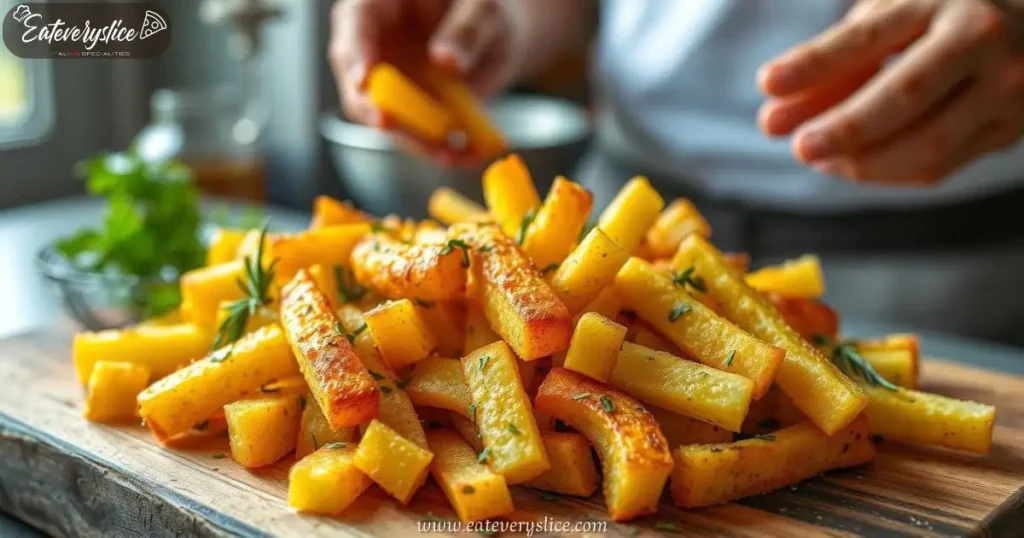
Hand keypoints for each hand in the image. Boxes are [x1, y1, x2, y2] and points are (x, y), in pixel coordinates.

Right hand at [328, 0, 523, 164]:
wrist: (498, 38)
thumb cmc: (485, 11)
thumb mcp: (484, 12)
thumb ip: (467, 30)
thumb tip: (446, 60)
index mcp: (380, 3)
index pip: (355, 22)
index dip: (356, 53)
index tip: (364, 80)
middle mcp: (374, 43)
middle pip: (359, 79)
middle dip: (377, 109)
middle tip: (394, 127)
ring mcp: (386, 80)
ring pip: (382, 116)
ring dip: (412, 140)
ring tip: (448, 152)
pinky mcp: (404, 110)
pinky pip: (410, 134)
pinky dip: (433, 148)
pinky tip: (460, 154)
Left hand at [758, 0, 1023, 184]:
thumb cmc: (939, 18)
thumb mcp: (887, 18)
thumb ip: (832, 64)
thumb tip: (775, 120)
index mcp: (944, 1)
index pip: (869, 38)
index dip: (815, 63)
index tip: (767, 84)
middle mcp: (982, 42)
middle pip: (906, 96)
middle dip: (845, 128)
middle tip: (799, 147)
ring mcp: (1004, 90)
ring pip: (925, 145)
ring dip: (860, 163)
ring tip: (817, 157)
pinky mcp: (1007, 131)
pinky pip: (938, 168)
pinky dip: (885, 174)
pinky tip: (850, 165)